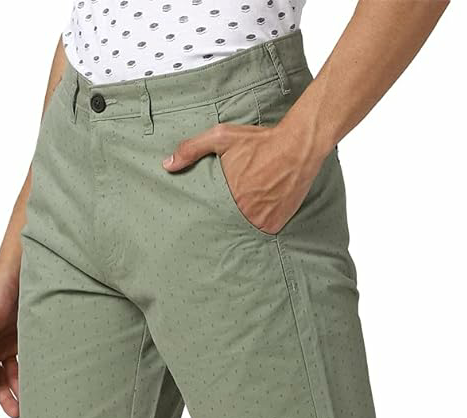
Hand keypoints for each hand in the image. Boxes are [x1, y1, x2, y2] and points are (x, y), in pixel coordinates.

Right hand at [0, 267, 19, 417]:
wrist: (21, 271)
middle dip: (1, 397)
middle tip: (15, 413)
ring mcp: (5, 343)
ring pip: (9, 374)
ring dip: (16, 390)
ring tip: (27, 405)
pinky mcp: (23, 339)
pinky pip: (24, 363)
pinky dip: (27, 375)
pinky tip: (36, 386)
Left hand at [162, 123, 321, 233]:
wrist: (298, 146)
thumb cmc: (260, 141)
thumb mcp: (222, 137)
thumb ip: (192, 149)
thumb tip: (168, 165)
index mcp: (227, 197)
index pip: (209, 213)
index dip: (209, 211)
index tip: (205, 213)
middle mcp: (244, 213)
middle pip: (227, 222)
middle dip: (226, 217)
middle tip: (229, 209)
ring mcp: (261, 221)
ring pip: (244, 229)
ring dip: (243, 222)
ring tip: (245, 211)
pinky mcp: (276, 225)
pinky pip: (263, 232)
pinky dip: (261, 224)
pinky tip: (261, 212)